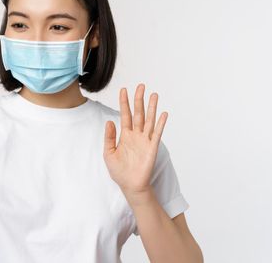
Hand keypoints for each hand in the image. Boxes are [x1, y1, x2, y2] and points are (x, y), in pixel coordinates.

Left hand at [103, 83, 167, 197]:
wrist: (130, 185)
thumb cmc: (119, 171)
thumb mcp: (108, 153)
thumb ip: (109, 137)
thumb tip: (109, 121)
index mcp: (125, 135)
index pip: (125, 114)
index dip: (124, 102)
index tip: (123, 90)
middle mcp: (136, 135)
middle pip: (138, 113)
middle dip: (139, 99)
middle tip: (141, 86)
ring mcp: (145, 140)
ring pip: (149, 120)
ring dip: (151, 107)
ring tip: (154, 94)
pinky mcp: (152, 147)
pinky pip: (157, 133)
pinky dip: (160, 123)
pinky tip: (163, 113)